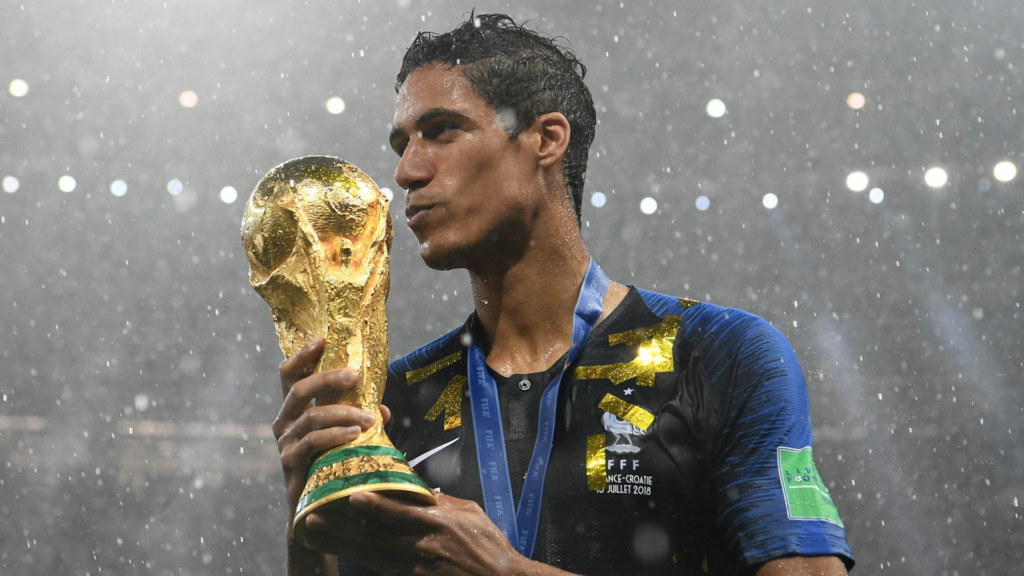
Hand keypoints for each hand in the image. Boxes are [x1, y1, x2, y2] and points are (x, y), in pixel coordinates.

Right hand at [273, 338, 390, 529]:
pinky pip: (313, 442)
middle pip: (298, 389)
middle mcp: (284, 422)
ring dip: (343, 412)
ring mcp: (285, 442)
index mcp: (293, 409)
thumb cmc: (330, 464)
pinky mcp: (290, 462)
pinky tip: (356, 434)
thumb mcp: (346, 436)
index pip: (289, 375)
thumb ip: (360, 418)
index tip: (321, 339)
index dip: (302, 356)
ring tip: (368, 418)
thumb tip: (385, 408)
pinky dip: (336, 435)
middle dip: (327, 378)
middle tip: (354, 374)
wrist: (317, 507)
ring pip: (310, 415)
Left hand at [303, 492, 531, 575]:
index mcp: (436, 523)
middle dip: (342, 528)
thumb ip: (441, 501)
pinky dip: (360, 561)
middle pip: (374, 535)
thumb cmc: (488, 546)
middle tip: (313, 519)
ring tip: (316, 535)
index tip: (351, 496)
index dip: (374, 506)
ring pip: (369, 554)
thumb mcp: (469, 513)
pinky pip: (380, 569)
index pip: (399, 512)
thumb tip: (419, 489)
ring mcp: (414, 567)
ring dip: (340, 544)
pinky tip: (341, 554)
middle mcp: (420, 545)